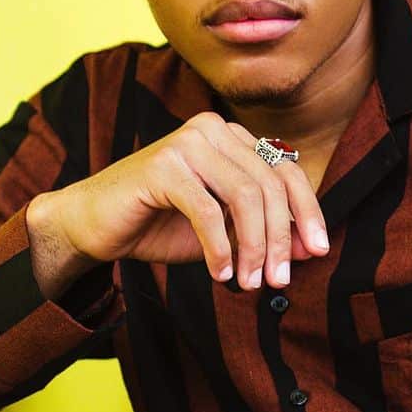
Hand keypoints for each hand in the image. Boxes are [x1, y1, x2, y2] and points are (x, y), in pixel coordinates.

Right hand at [27, 112, 328, 293]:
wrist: (94, 224)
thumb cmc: (158, 224)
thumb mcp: (223, 233)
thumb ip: (263, 233)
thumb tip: (309, 249)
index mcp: (231, 138)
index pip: (286, 170)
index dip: (308, 212)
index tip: (318, 252)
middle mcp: (212, 130)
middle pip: (269, 185)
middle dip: (280, 238)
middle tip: (279, 280)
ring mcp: (187, 142)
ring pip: (244, 196)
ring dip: (254, 246)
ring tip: (250, 281)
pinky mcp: (162, 165)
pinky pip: (207, 210)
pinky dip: (219, 248)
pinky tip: (220, 274)